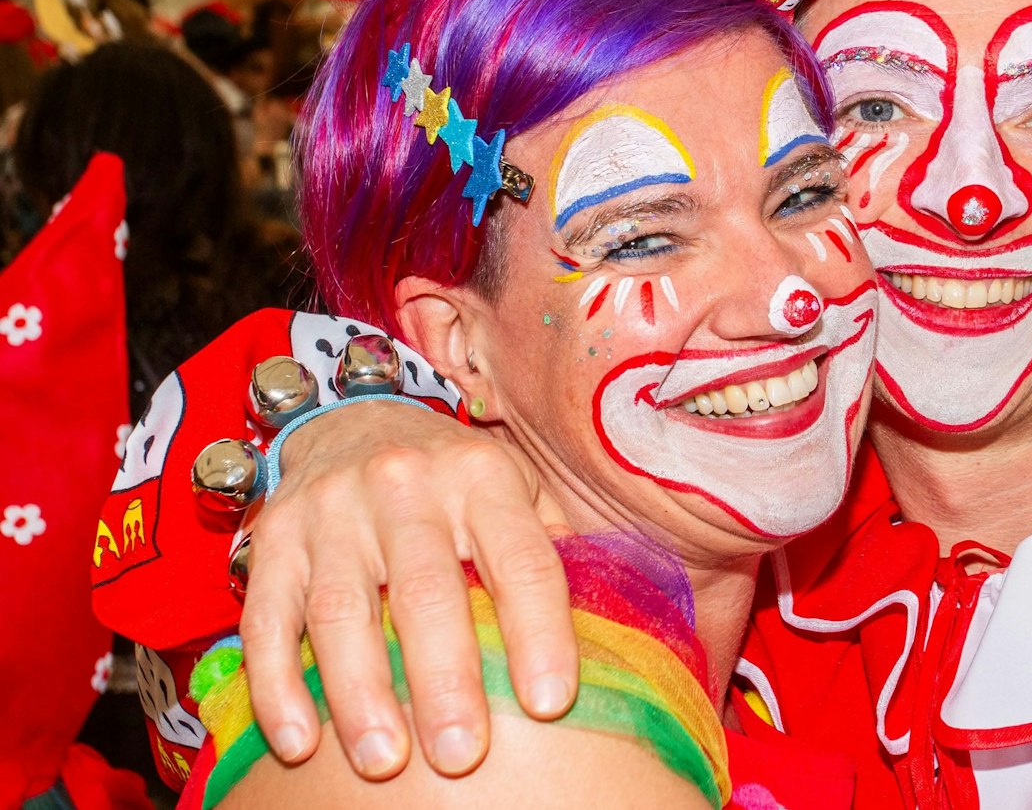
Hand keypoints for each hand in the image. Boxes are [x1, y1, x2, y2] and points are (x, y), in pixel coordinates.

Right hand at [239, 400, 575, 780]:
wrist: (355, 420)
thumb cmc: (459, 482)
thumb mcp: (518, 490)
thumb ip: (554, 551)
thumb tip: (611, 634)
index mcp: (484, 476)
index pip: (523, 561)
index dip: (540, 633)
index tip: (550, 703)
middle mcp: (405, 486)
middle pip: (426, 592)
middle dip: (444, 681)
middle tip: (463, 756)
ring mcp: (332, 513)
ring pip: (342, 612)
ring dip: (360, 695)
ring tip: (383, 762)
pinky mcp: (273, 540)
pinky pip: (268, 619)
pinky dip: (279, 686)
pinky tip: (299, 741)